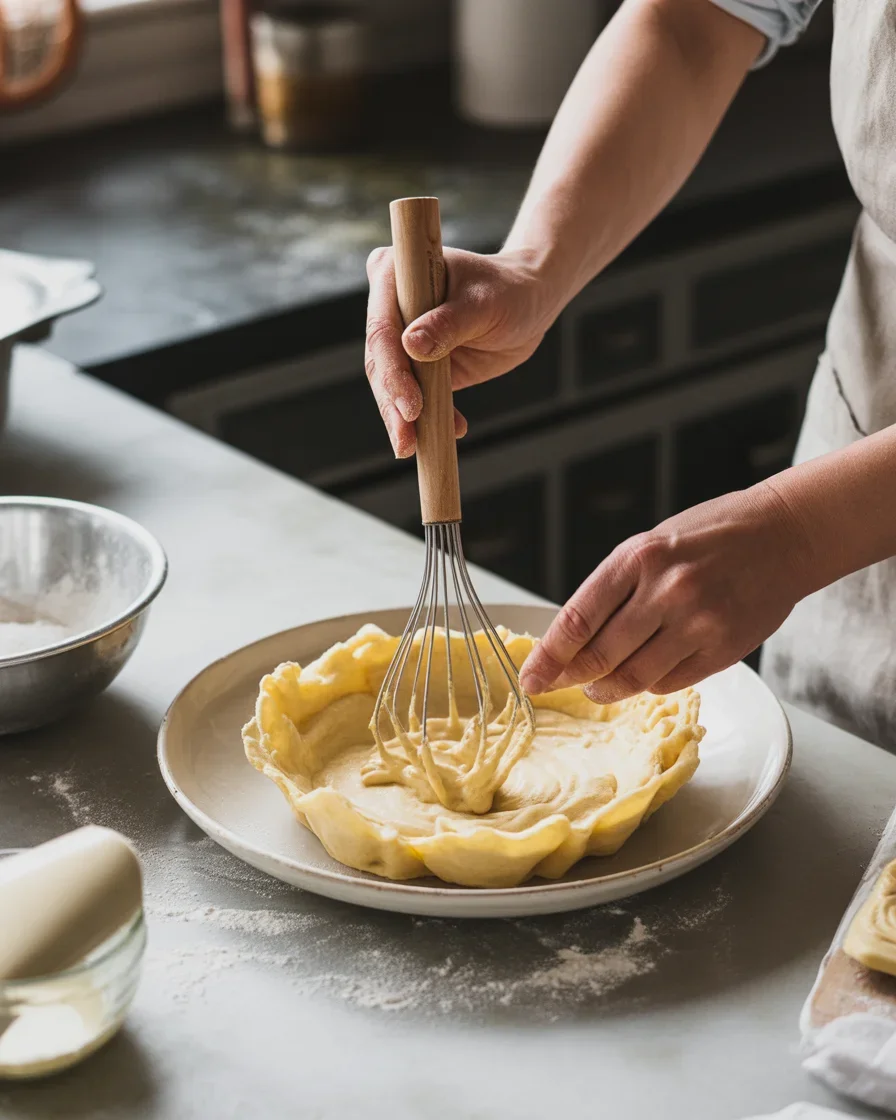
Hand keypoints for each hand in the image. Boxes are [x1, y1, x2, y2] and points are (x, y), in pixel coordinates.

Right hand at [365, 246, 555, 456]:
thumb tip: (411, 345)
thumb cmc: (509, 291)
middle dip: (392, 403)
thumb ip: (449, 323)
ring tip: (413, 446)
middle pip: (381, 362)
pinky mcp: (418, 366)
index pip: (382, 327)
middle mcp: (390, 306)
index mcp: (395, 276)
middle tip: (405, 439)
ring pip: (391, 386)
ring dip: (403, 419)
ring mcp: (402, 338)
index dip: (392, 369)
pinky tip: (451, 430)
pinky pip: (415, 397)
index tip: (410, 404)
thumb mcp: (484, 304)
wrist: (529, 303)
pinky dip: (429, 420)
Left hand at [519, 481, 811, 702]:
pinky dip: (648, 685)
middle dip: (570, 676)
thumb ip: (616, 589)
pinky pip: (670, 682)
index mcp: (638, 558)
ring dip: (608, 688)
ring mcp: (697, 622)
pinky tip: (642, 676)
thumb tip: (571, 640)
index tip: (530, 676)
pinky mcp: (724, 648)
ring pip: (634, 676)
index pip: (577, 620)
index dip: (548, 656)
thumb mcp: (651, 546)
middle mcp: (666, 590)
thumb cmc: (709, 536)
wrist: (782, 535)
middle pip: (600, 655)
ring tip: (599, 687)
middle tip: (555, 685)